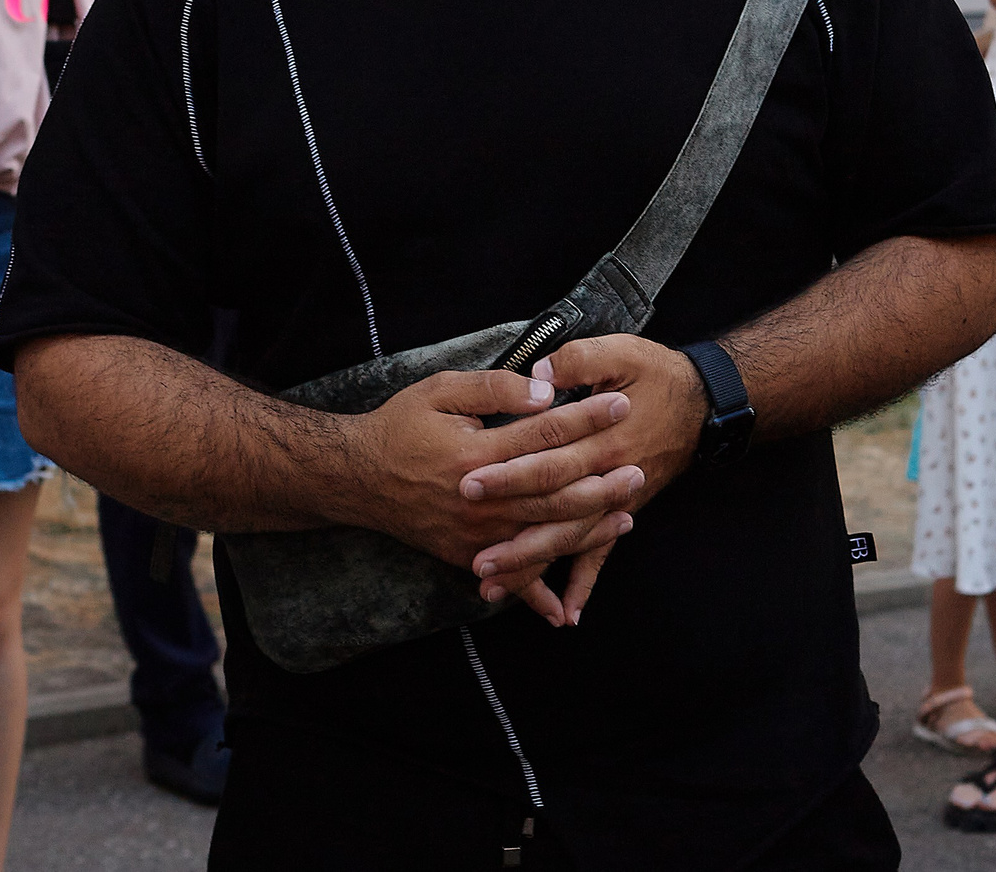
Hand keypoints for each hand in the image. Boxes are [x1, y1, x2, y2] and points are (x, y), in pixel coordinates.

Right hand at [344, 368, 643, 625]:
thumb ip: (494, 388)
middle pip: (555, 492)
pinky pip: (509, 579)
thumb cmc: (400, 426)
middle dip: (602, 481)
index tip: (621, 403)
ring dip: (587, 530)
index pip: (545, 434)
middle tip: (640, 469)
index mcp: (477, 454)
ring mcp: (475, 535)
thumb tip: (545, 391)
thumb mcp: (440, 390)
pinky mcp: (466, 555)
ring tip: (626, 516)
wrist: (356, 477)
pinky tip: (565, 608)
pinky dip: (537, 593)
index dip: (586, 418)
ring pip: (542, 536)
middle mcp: (480, 500)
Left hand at [456, 335, 708, 623]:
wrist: (704, 403)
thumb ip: (578, 361)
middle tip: (473, 555)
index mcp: (602, 438)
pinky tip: (564, 613)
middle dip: (511, 536)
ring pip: (570, 541)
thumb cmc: (656, 373)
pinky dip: (584, 584)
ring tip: (491, 586)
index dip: (509, 474)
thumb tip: (539, 377)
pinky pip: (602, 553)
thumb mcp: (620, 352)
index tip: (469, 483)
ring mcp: (617, 500)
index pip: (548, 461)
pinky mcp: (622, 511)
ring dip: (532, 567)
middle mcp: (609, 477)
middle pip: (553, 512)